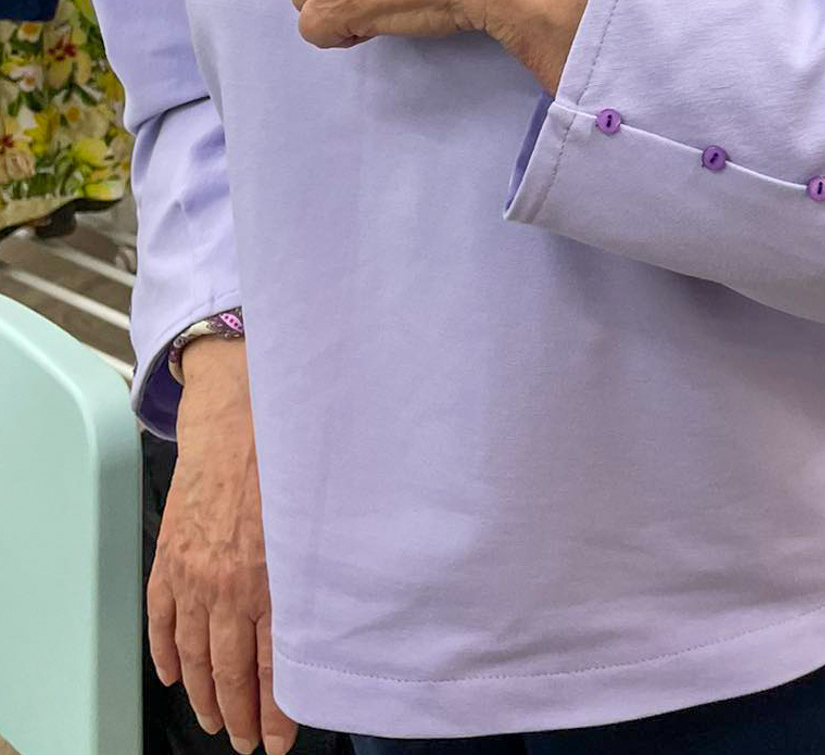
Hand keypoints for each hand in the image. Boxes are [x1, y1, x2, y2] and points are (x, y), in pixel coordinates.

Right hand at [151, 343, 297, 754]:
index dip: (278, 713)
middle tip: (250, 743)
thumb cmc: (288, 454)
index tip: (281, 740)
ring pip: (195, 657)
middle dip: (241, 718)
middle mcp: (230, 583)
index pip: (275, 668)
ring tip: (218, 721)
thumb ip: (330, 568)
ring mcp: (194, 573)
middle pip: (231, 672)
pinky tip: (175, 676)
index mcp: (274, 577)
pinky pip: (161, 619)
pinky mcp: (171, 556)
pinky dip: (166, 653)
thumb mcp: (323, 517)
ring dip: (207, 697)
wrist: (239, 410)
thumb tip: (355, 611)